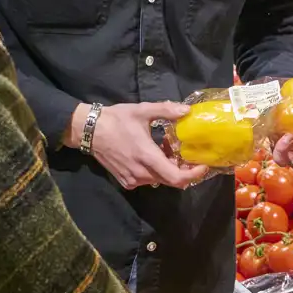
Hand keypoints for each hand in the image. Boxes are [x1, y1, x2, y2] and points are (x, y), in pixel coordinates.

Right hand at [72, 102, 209, 190]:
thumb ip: (166, 111)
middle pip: (171, 180)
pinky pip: (147, 179)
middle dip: (182, 168)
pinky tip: (152, 154)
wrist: (89, 130)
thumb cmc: (116, 120)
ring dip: (167, 167)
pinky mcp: (125, 181)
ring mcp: (132, 180)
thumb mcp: (143, 111)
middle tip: (185, 153)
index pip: (177, 177)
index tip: (203, 166)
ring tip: (165, 148)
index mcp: (147, 157)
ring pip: (159, 179)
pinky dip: (155, 170)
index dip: (193, 175)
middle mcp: (141, 173)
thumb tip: (187, 110)